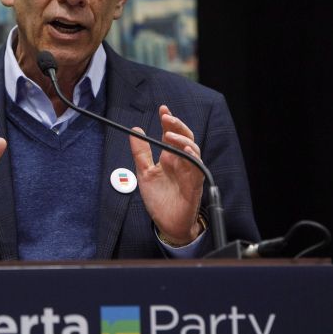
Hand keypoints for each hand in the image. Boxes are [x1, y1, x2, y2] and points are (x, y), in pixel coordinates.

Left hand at [129, 105, 203, 245]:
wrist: (166, 224)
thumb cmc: (159, 199)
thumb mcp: (144, 172)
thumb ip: (140, 153)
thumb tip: (135, 131)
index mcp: (169, 157)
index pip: (171, 134)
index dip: (168, 121)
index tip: (162, 108)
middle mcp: (181, 162)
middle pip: (184, 137)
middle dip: (177, 125)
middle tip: (166, 117)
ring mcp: (189, 172)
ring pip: (193, 149)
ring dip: (182, 140)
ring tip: (169, 135)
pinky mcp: (195, 184)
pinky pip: (198, 168)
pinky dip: (193, 158)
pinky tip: (186, 151)